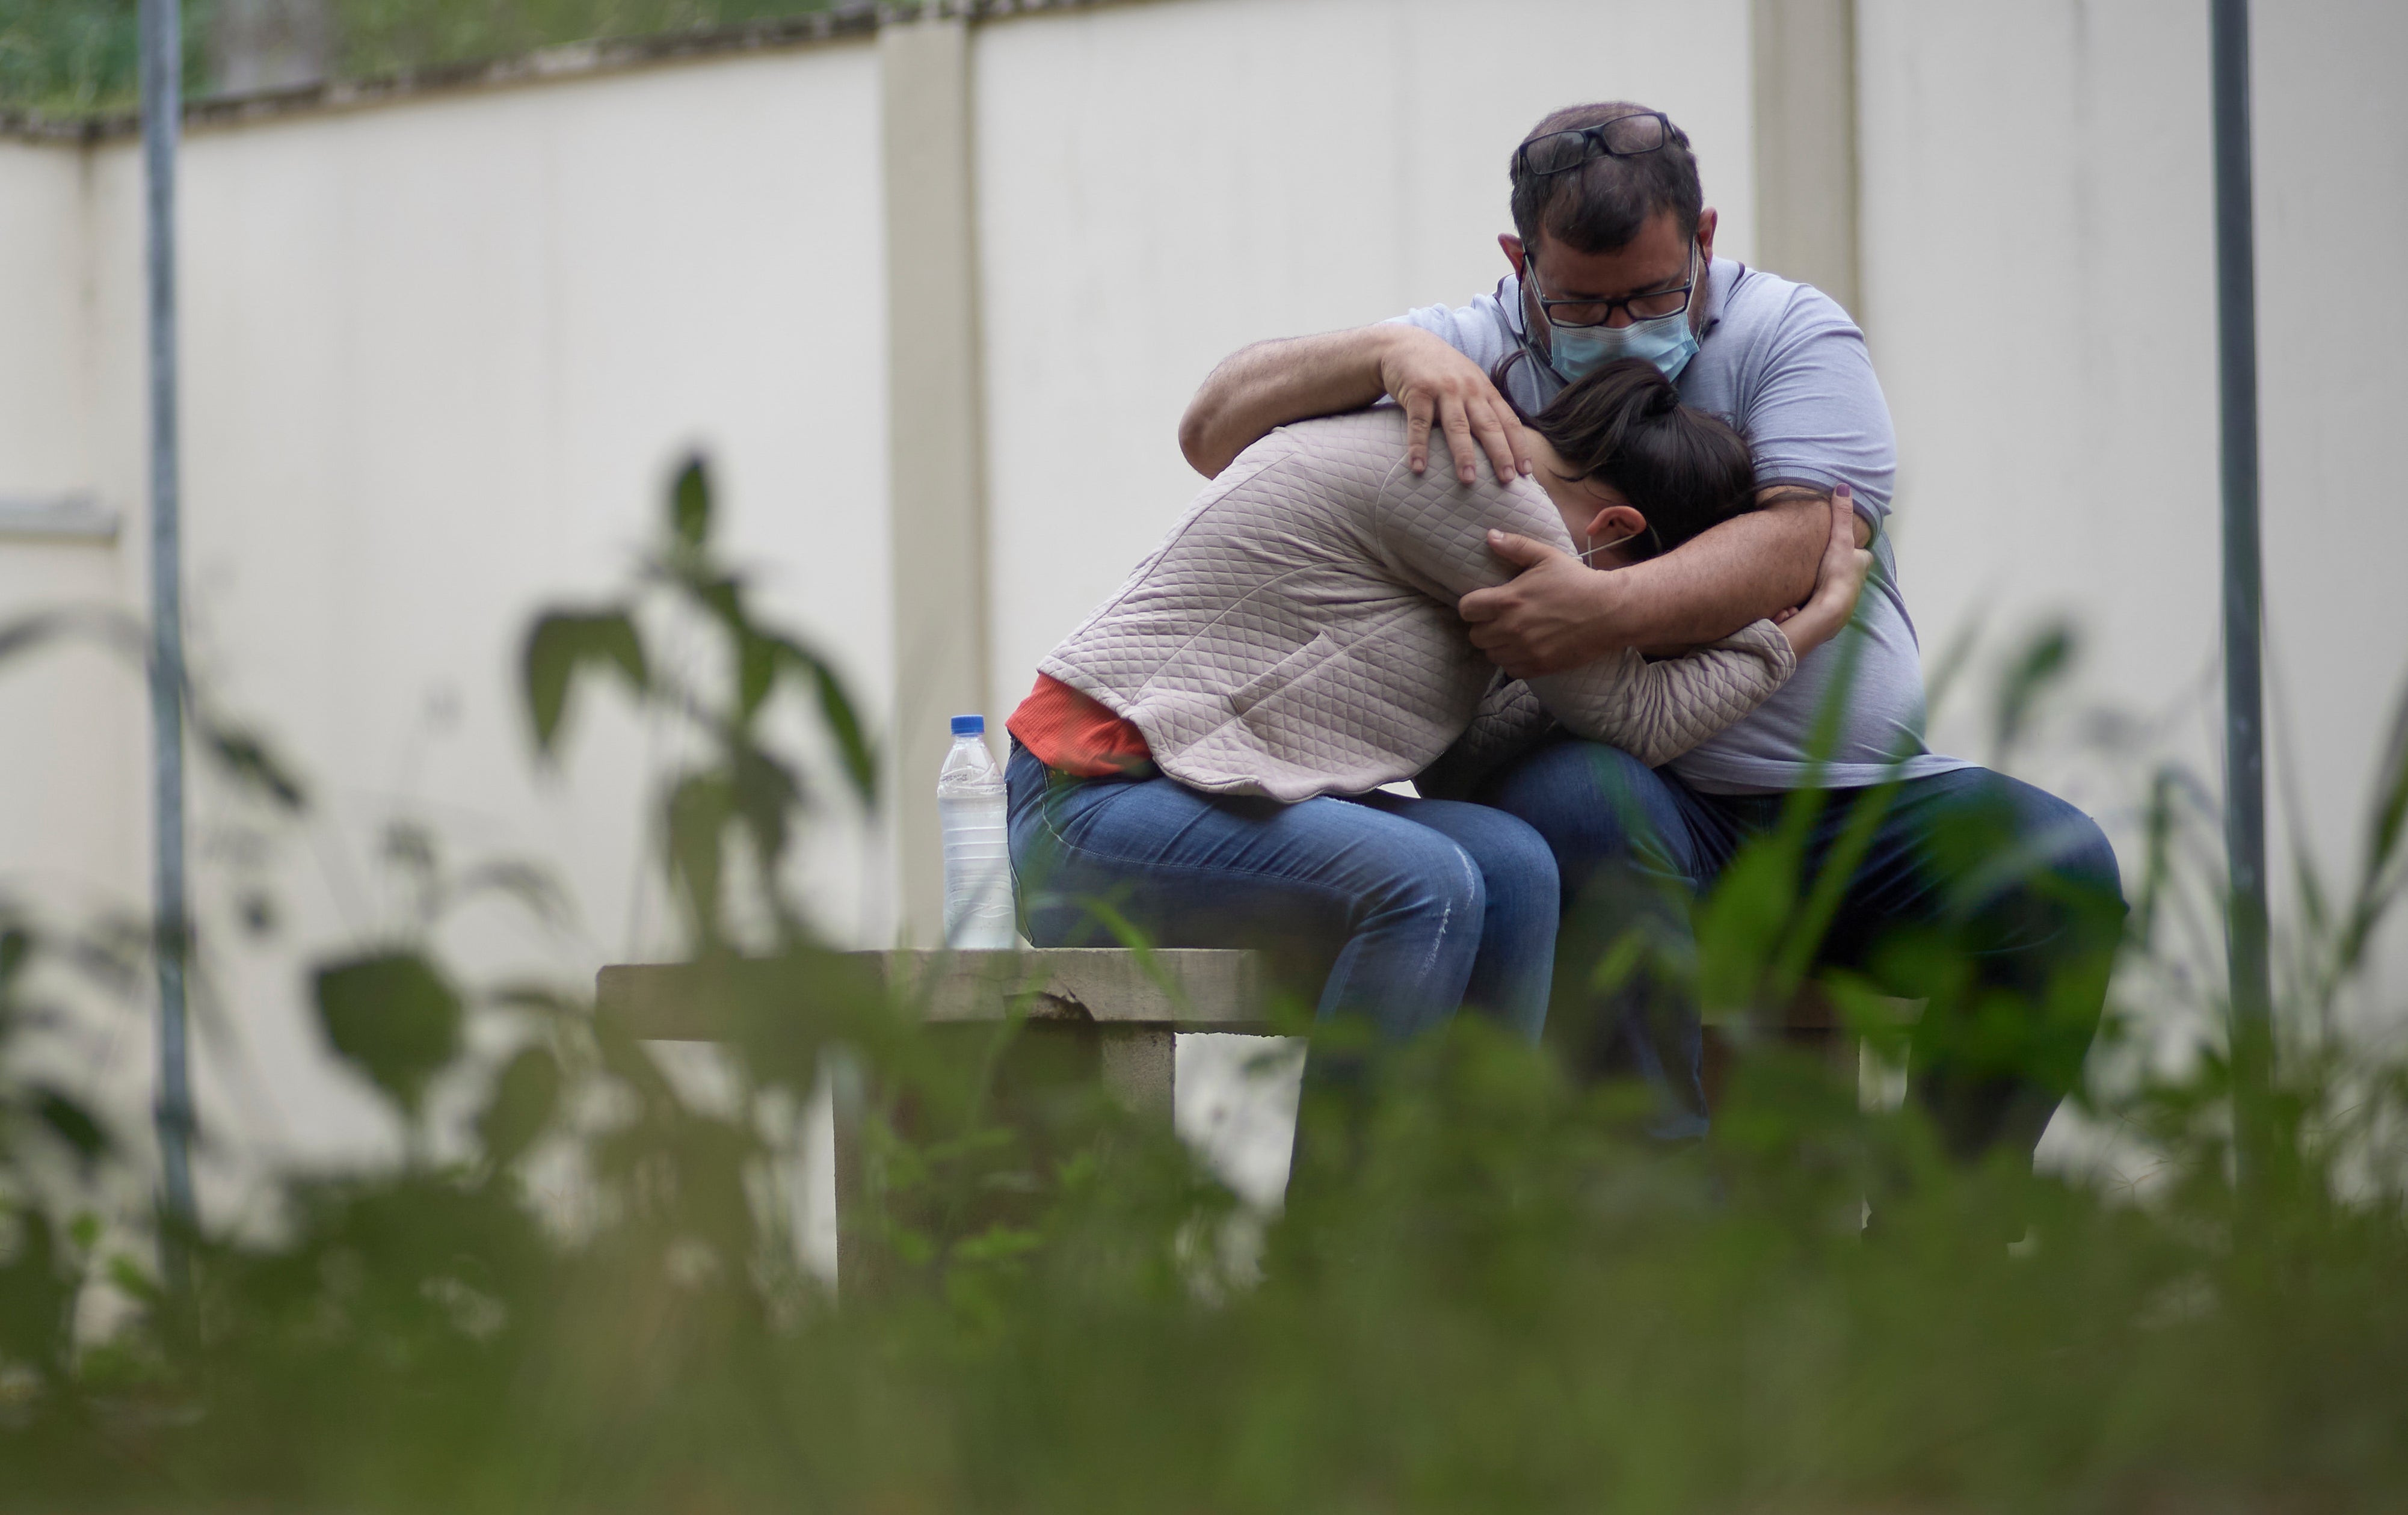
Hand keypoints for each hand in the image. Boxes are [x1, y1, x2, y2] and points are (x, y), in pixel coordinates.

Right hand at [1378, 327, 1531, 485]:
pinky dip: (1418, 447)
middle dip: (1500, 453)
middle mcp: (1468, 388)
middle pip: (1487, 425)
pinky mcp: (1417, 391)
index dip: (1518, 445)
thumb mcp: (1468, 382)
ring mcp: (1442, 389)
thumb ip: (1482, 407)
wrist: (1405, 345)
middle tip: (1507, 480)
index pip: (1507, 420)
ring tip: (1469, 480)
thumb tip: (1502, 444)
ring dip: (1463, 454)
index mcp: (1483, 390)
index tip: (1526, 471)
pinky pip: (1419, 424)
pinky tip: (1419, 467)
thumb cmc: (1441, 372)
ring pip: (1457, 426)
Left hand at [1458, 531, 1618, 677]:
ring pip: (1491, 655)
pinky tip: (1524, 648)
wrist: (1610, 611)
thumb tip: (1490, 536)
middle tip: (1498, 619)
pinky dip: (1513, 661)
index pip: (1467, 609)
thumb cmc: (1577, 581)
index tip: (1482, 604)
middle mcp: (1512, 628)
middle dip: (1484, 626)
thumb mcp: (1547, 557)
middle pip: (1475, 636)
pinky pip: (1511, 669)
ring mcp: (1525, 650)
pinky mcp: (1539, 666)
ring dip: (1497, 645)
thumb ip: (1516, 546)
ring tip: (1511, 634)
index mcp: (1509, 600)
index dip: (1472, 606)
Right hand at [1773, 486, 1873, 657]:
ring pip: (1836, 587)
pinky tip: (1804, 597)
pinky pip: (1823, 601)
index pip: (1862, 554)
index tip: (1846, 545)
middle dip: (1840, 567)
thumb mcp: (1839, 540)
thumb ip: (1840, 515)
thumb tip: (1843, 486)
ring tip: (1811, 579)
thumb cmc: (1837, 574)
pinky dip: (1816, 598)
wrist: (1828, 611)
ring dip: (1826, 584)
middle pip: (1849, 571)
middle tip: (1825, 561)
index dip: (1855, 549)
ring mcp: (1844, 600)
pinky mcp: (1829, 613)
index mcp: (1861, 565)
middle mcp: (1856, 583)